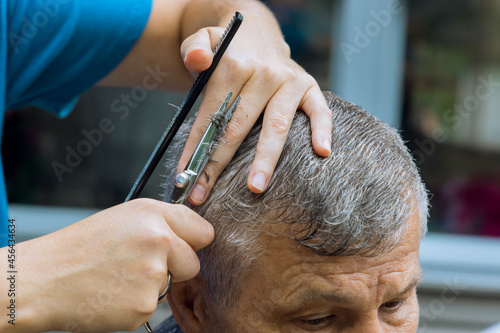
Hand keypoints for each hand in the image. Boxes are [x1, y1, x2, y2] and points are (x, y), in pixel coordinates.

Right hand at [9, 199, 212, 332]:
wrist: (43, 280)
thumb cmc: (80, 248)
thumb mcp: (124, 218)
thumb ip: (162, 222)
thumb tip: (192, 234)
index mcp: (153, 214)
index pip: (203, 231)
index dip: (193, 241)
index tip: (184, 246)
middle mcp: (158, 240)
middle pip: (193, 263)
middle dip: (175, 268)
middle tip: (139, 265)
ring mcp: (153, 275)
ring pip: (171, 286)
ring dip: (151, 286)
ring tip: (118, 276)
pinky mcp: (144, 305)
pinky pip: (152, 305)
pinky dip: (136, 304)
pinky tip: (113, 292)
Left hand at [178, 3, 332, 203]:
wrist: (258, 32)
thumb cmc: (227, 50)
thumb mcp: (203, 39)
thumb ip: (193, 48)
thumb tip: (197, 60)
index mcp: (235, 66)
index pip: (212, 116)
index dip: (196, 149)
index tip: (184, 178)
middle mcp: (264, 74)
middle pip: (239, 127)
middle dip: (219, 164)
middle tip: (204, 194)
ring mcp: (290, 82)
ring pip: (277, 126)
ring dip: (266, 160)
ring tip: (256, 188)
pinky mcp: (309, 87)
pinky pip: (320, 111)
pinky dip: (322, 131)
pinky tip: (322, 153)